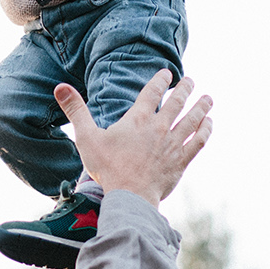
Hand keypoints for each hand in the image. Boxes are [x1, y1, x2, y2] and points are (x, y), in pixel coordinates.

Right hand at [54, 71, 211, 204]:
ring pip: (192, 119)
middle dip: (185, 89)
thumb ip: (76, 110)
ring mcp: (172, 144)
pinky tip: (209, 123)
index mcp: (137, 120)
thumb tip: (60, 86)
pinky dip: (205, 130)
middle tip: (191, 80)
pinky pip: (197, 141)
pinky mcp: (180, 161)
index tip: (167, 72)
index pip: (152, 92)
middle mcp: (158, 128)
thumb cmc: (107, 168)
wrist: (130, 196)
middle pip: (176, 102)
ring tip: (208, 98)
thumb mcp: (86, 137)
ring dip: (201, 106)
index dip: (160, 80)